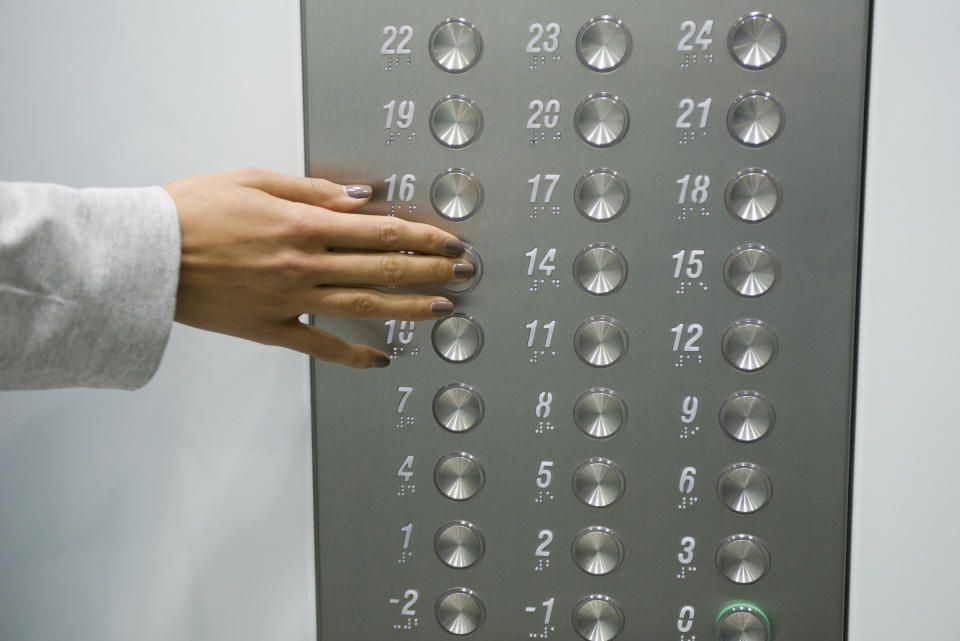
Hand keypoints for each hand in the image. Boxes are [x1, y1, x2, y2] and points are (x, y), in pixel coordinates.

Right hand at [164, 168, 471, 367]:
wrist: (146, 254)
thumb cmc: (193, 211)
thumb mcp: (254, 181)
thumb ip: (312, 192)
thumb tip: (360, 198)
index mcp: (301, 225)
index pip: (379, 231)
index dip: (422, 236)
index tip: (449, 240)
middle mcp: (303, 264)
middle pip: (382, 267)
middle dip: (431, 269)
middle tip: (465, 271)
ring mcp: (290, 300)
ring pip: (364, 304)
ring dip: (409, 307)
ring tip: (444, 308)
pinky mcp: (271, 329)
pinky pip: (321, 345)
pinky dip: (354, 353)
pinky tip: (382, 358)